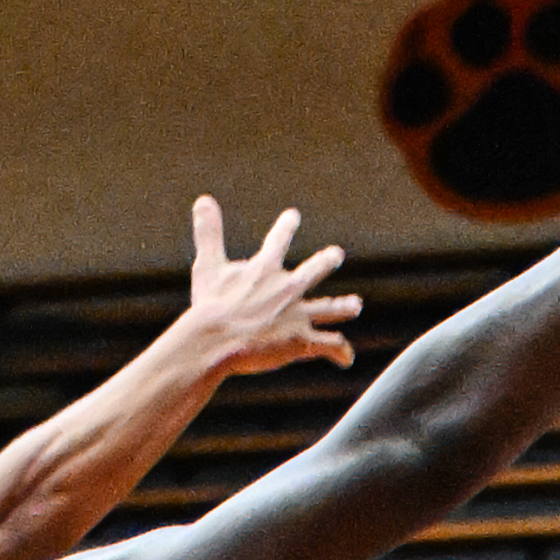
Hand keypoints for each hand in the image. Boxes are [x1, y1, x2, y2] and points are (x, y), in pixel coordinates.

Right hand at [183, 197, 361, 374]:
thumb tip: (202, 199)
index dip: (285, 228)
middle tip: (336, 254)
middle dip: (326, 261)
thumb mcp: (208, 266)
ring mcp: (298, 314)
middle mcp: (288, 289)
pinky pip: (329, 345)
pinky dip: (340, 352)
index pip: (278, 242)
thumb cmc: (210, 305)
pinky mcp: (302, 339)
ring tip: (356, 306)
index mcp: (265, 270)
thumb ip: (208, 233)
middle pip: (314, 271)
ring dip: (343, 307)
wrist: (216, 340)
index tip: (293, 216)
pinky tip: (347, 360)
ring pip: (329, 308)